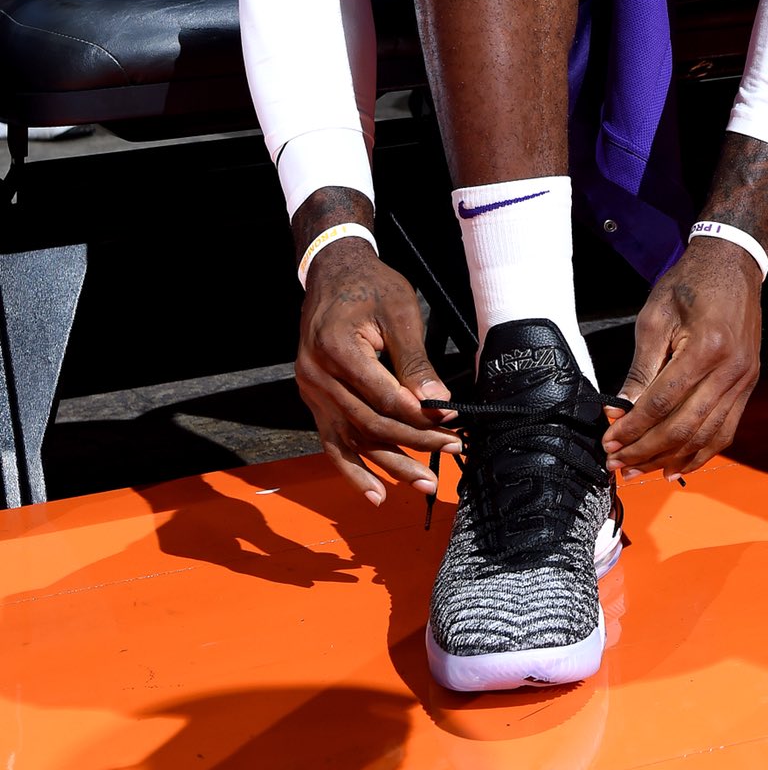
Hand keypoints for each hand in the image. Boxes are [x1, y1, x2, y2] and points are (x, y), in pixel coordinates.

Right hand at [296, 239, 456, 505]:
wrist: (332, 274)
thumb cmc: (370, 287)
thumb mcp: (399, 311)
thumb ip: (415, 361)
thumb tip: (438, 404)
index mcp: (336, 348)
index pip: (383, 396)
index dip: (420, 414)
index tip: (453, 420)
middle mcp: (317, 376)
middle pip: (371, 423)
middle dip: (415, 441)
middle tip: (453, 449)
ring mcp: (312, 392)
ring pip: (353, 440)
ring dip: (390, 466)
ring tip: (425, 485)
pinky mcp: (315, 402)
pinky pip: (334, 442)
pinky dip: (354, 470)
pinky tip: (376, 494)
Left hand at [604, 238, 762, 475]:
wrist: (732, 264)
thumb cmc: (690, 283)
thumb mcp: (654, 318)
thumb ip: (640, 369)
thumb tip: (621, 411)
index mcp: (706, 347)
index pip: (662, 402)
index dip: (632, 428)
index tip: (609, 441)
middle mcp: (731, 369)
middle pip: (685, 427)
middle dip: (646, 451)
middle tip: (617, 463)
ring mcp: (744, 381)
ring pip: (706, 437)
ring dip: (670, 459)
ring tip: (640, 470)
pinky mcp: (748, 386)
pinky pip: (725, 431)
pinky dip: (700, 453)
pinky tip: (676, 465)